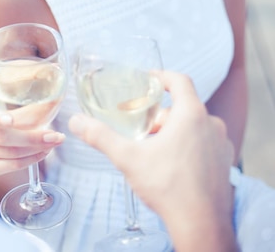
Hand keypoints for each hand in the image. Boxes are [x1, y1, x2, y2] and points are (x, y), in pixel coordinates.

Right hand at [0, 96, 64, 177]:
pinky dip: (30, 161)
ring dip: (36, 150)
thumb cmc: (8, 115)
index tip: (11, 120)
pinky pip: (10, 167)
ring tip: (53, 143)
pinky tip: (43, 153)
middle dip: (33, 138)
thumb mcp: (14, 106)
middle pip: (3, 138)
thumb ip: (31, 105)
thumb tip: (56, 99)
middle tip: (54, 135)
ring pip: (9, 154)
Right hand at [69, 71, 236, 251]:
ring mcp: (222, 144)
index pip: (180, 80)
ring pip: (196, 125)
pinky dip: (191, 145)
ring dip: (177, 130)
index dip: (162, 76)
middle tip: (144, 126)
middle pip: (185, 106)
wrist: (201, 225)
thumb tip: (77, 121)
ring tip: (156, 146)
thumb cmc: (169, 187)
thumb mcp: (128, 158)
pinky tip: (174, 164)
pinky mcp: (225, 163)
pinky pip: (206, 143)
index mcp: (191, 114)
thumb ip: (101, 137)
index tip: (149, 80)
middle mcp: (211, 124)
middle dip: (162, 113)